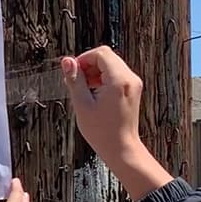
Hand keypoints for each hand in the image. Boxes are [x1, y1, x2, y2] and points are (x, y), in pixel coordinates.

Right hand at [62, 47, 172, 200]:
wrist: (121, 148)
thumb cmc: (102, 131)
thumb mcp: (82, 105)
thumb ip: (75, 80)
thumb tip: (66, 61)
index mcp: (119, 80)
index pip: (101, 54)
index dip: (83, 59)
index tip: (73, 72)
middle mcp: (130, 78)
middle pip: (107, 57)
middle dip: (89, 66)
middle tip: (76, 82)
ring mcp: (133, 84)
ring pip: (111, 65)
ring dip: (95, 72)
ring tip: (84, 90)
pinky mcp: (133, 89)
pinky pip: (117, 75)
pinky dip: (104, 79)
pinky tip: (94, 93)